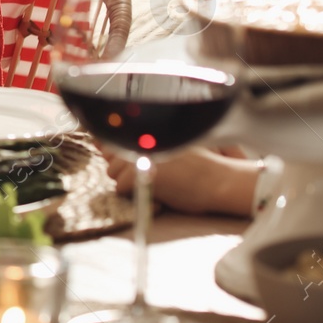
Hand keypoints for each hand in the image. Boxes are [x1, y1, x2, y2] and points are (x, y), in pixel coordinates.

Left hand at [100, 144, 258, 217]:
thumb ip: (138, 143)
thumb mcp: (168, 149)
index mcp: (148, 128)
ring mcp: (139, 152)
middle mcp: (141, 136)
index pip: (113, 140)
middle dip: (124, 172)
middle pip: (111, 159)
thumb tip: (100, 144)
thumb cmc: (201, 170)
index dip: (118, 156)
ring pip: (113, 172)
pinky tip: (156, 194)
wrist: (222, 181)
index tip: (127, 163)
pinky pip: (121, 187)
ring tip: (154, 186)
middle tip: (150, 179)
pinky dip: (135, 195)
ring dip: (129, 183)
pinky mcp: (141, 171)